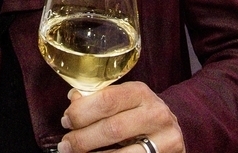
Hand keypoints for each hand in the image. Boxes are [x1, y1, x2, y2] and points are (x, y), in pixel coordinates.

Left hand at [58, 82, 184, 152]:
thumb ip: (98, 99)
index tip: (66, 121)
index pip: (106, 100)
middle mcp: (155, 113)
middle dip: (82, 138)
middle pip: (112, 128)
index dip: (81, 112)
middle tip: (66, 144)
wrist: (171, 130)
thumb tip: (73, 99)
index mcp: (140, 92)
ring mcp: (164, 139)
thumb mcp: (123, 100)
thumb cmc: (138, 113)